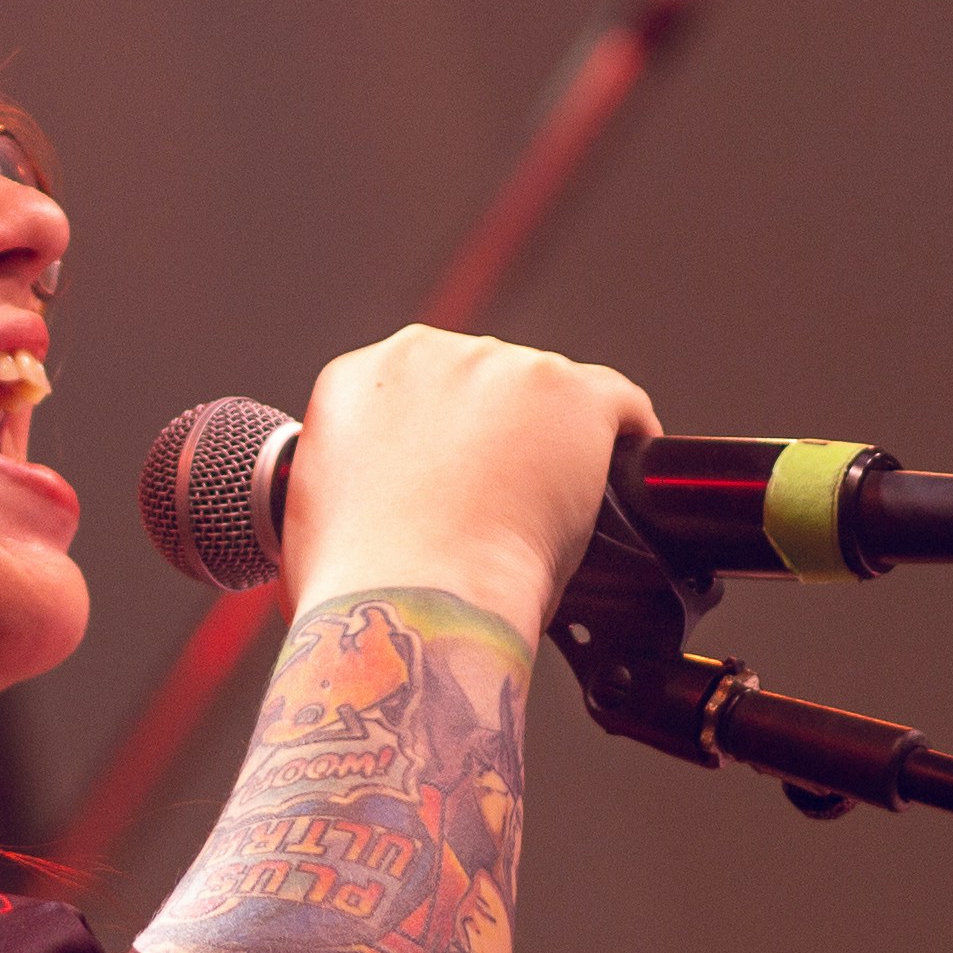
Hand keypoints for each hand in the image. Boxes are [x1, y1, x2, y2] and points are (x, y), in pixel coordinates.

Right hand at [278, 328, 656, 645]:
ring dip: (557, 440)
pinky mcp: (572, 394)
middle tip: (509, 504)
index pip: (421, 390)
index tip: (462, 478)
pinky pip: (616, 401)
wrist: (416, 597)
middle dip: (500, 434)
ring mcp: (504, 367)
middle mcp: (427, 356)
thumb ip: (357, 488)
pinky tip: (630, 476)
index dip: (445, 437)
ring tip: (557, 507)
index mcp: (358, 380)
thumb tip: (387, 516)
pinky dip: (626, 435)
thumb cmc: (364, 583)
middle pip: (485, 384)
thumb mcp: (322, 518)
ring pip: (548, 396)